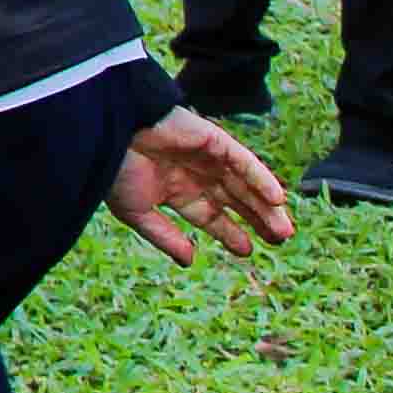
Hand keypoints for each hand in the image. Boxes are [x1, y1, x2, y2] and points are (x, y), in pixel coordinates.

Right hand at [104, 108, 295, 263]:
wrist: (108, 131)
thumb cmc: (114, 170)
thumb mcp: (136, 212)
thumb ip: (165, 236)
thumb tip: (190, 261)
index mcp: (174, 190)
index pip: (209, 214)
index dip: (229, 232)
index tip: (247, 250)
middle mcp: (194, 173)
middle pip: (233, 199)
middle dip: (256, 219)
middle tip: (280, 239)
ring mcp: (206, 156)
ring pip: (244, 183)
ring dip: (265, 205)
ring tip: (284, 229)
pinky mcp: (214, 140)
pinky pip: (244, 161)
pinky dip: (261, 179)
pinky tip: (277, 199)